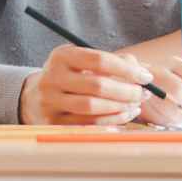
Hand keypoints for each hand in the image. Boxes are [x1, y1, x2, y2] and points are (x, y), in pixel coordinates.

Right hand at [19, 45, 155, 124]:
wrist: (35, 97)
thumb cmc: (71, 76)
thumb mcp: (83, 62)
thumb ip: (112, 62)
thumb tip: (140, 72)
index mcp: (62, 56)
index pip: (99, 60)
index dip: (126, 69)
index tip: (146, 77)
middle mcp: (52, 77)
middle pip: (97, 85)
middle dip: (126, 91)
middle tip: (144, 94)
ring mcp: (50, 102)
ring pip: (92, 107)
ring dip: (120, 108)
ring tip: (136, 105)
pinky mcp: (52, 122)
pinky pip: (87, 124)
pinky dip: (110, 121)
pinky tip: (124, 116)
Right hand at [136, 57, 181, 127]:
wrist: (139, 90)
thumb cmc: (171, 90)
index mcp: (174, 63)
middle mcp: (157, 69)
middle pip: (179, 88)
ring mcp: (143, 84)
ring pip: (165, 105)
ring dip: (177, 116)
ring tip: (178, 116)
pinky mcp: (135, 100)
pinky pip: (153, 114)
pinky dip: (163, 120)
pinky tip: (163, 115)